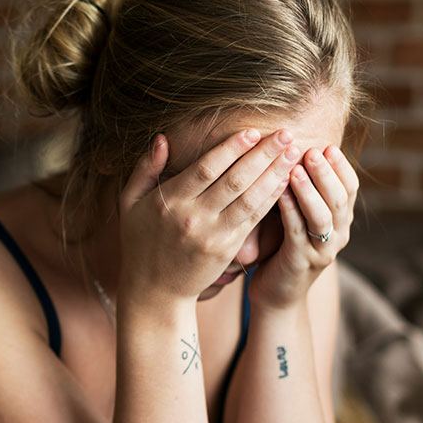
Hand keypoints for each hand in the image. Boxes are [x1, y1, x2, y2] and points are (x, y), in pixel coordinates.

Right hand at [117, 128, 299, 301]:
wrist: (154, 291)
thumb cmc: (140, 242)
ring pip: (249, 199)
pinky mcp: (227, 249)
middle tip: (286, 133)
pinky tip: (284, 183)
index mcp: (169, 201)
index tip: (253, 131)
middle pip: (234, 180)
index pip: (205, 168)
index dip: (231, 148)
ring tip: (293, 153)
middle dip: (263, 155)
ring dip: (274, 175)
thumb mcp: (130, 203)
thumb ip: (145, 169)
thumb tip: (162, 138)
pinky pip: (252, 220)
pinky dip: (270, 200)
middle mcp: (193, 217)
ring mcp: (212, 235)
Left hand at [248, 145, 358, 309]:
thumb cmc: (285, 249)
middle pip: (338, 199)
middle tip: (312, 151)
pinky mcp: (300, 262)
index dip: (341, 167)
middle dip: (326, 173)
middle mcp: (337, 236)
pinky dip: (290, 210)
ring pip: (321, 216)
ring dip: (310, 190)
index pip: (350, 188)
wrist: (278, 296)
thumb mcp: (302, 218)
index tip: (328, 146)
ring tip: (297, 169)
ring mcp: (321, 251)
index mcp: (341, 222)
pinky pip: (296, 232)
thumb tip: (300, 151)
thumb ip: (306, 193)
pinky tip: (280, 192)